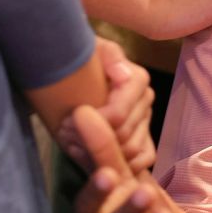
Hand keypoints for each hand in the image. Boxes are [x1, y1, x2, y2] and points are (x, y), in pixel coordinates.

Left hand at [56, 38, 153, 173]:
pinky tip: (93, 156)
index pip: (118, 115)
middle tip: (64, 133)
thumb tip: (123, 76)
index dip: (90, 124)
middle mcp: (146, 100)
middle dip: (91, 138)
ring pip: (132, 150)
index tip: (65, 121)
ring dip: (101, 152)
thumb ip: (109, 55)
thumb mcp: (90, 49)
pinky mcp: (144, 138)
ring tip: (73, 143)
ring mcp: (146, 120)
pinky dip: (121, 163)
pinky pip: (144, 158)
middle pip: (123, 135)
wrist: (73, 72)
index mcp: (137, 80)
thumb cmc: (79, 59)